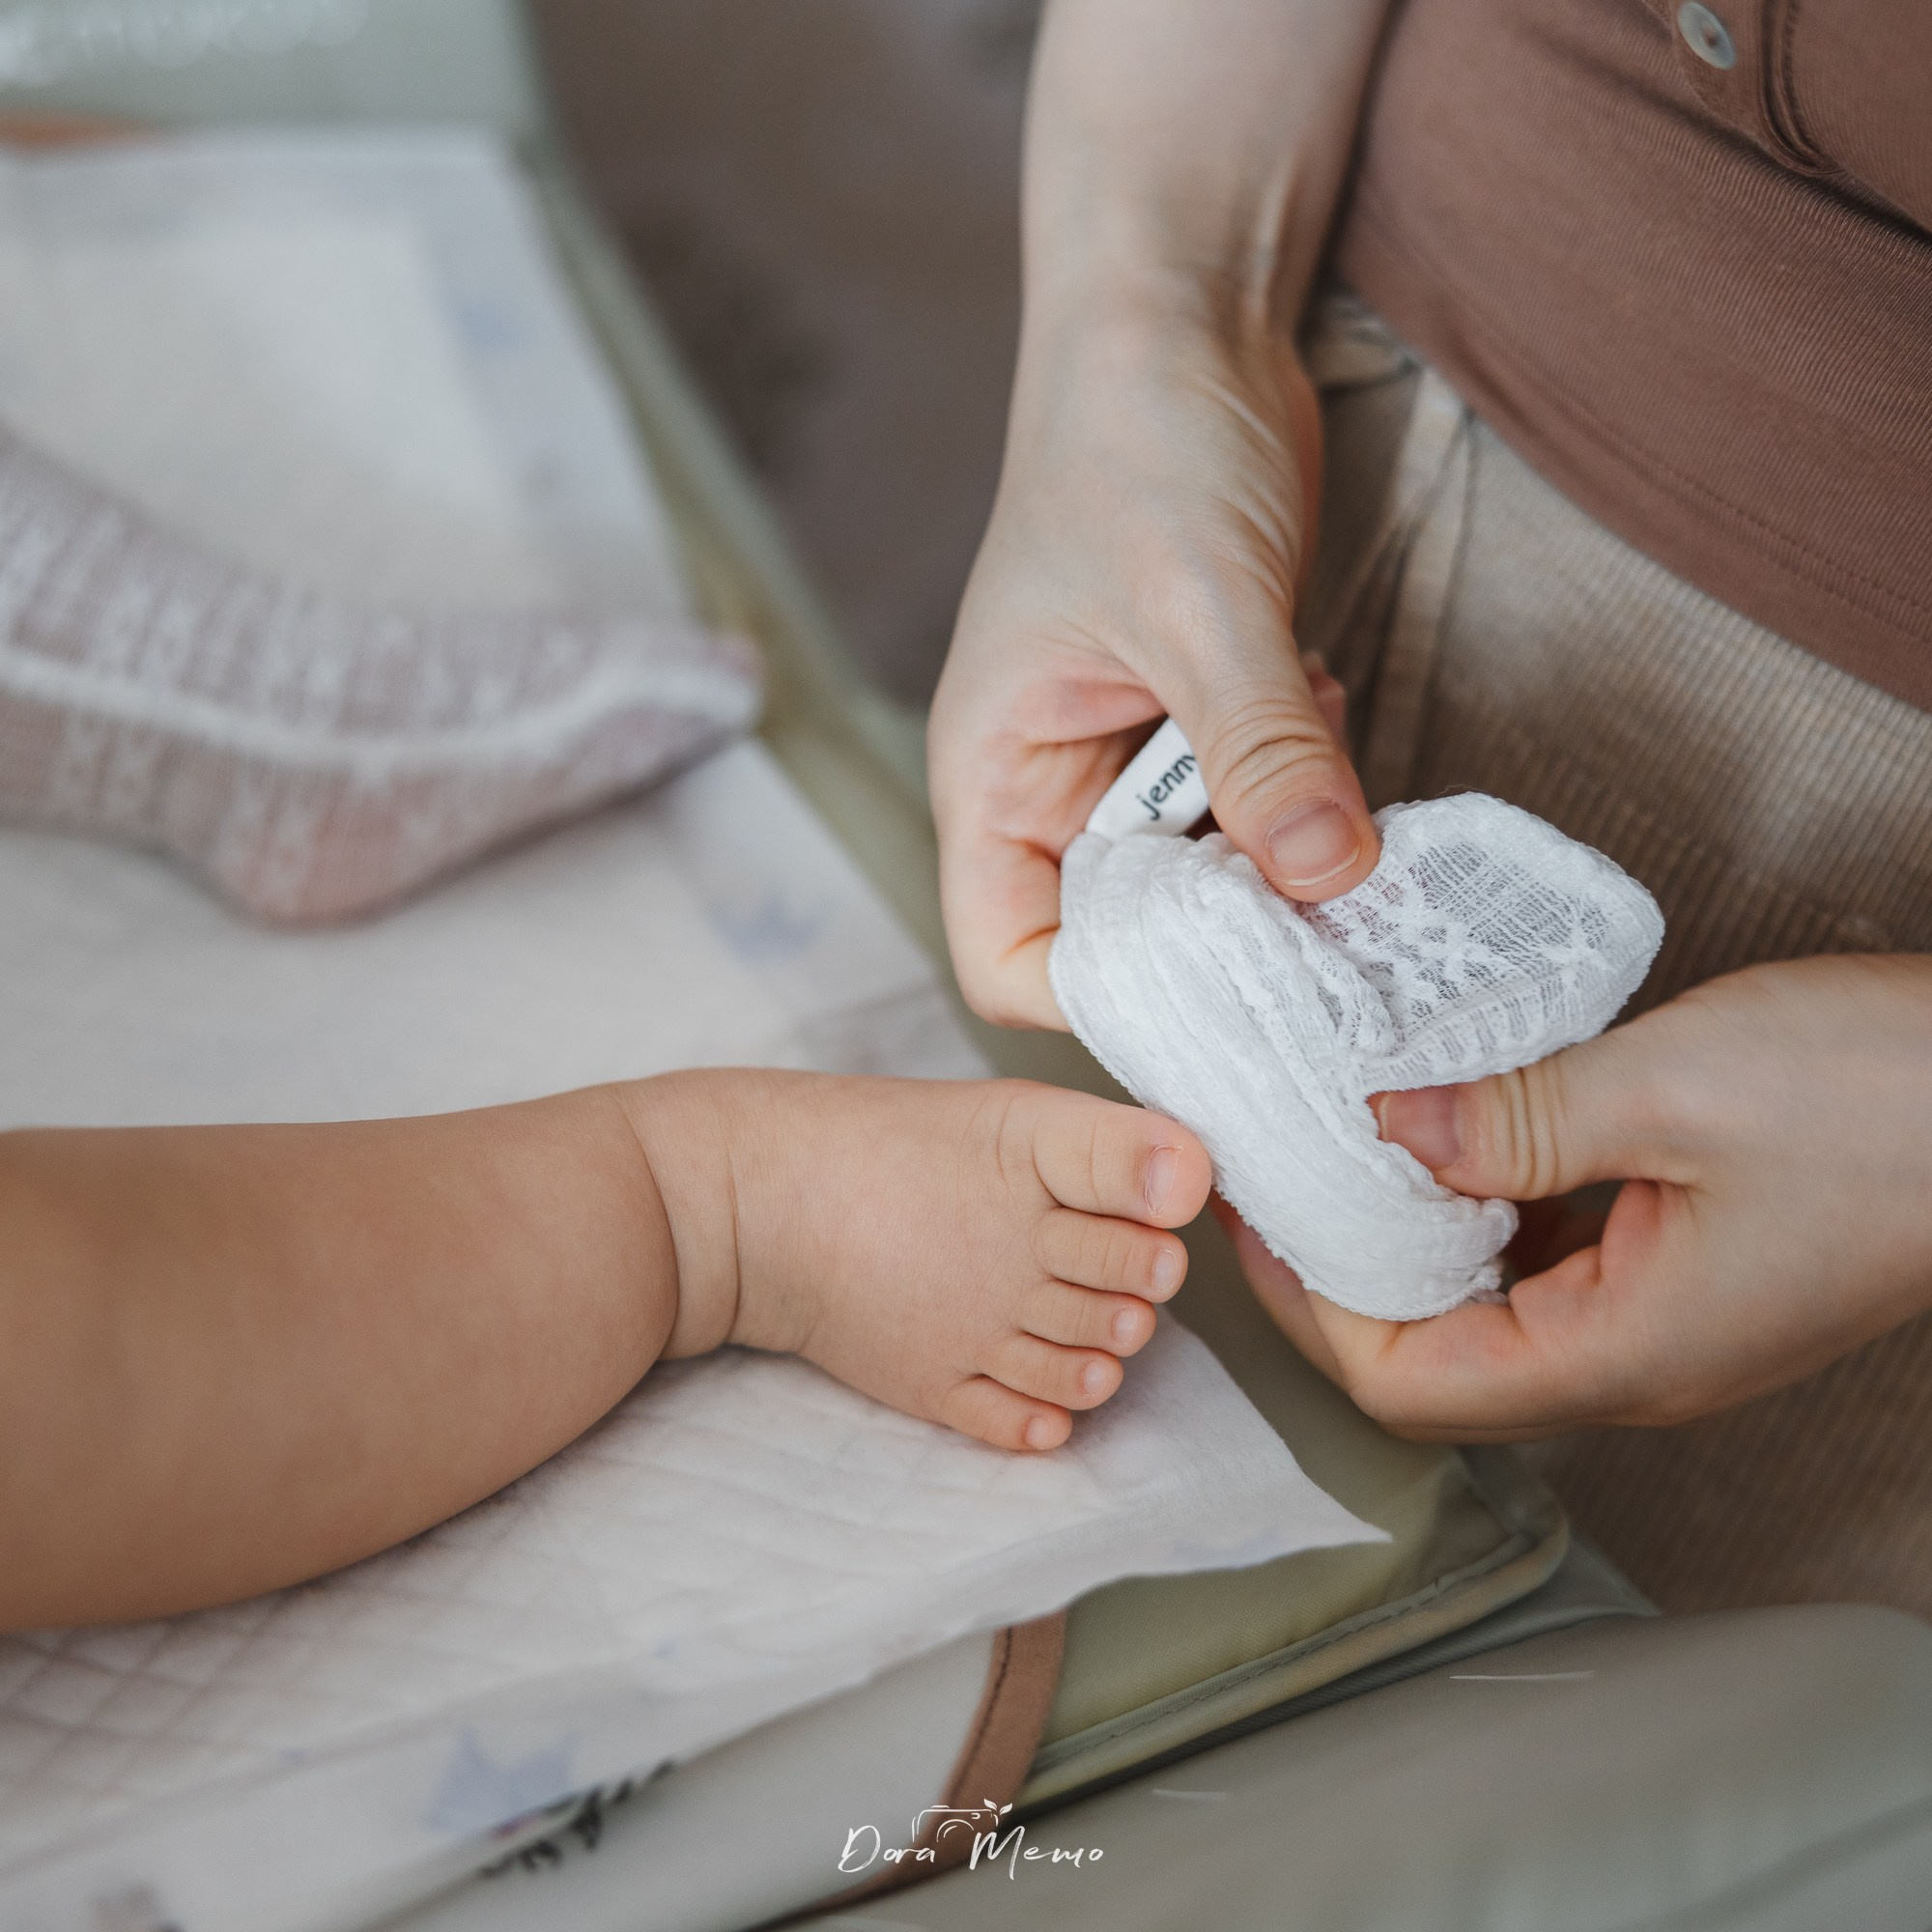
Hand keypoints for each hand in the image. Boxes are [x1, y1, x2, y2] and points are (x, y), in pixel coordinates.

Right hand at [650, 1072, 1211, 1453]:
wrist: (763, 1202)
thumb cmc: (895, 1144)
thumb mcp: (1011, 1116)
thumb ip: (1108, 1146)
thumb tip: (1196, 1176)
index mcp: (1035, 1175)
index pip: (1142, 1226)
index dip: (1160, 1238)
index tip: (1157, 1231)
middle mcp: (1009, 1262)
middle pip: (1118, 1307)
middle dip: (1136, 1302)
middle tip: (1130, 1293)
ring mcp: (970, 1332)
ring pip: (1078, 1376)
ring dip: (1101, 1365)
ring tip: (1097, 1344)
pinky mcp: (931, 1384)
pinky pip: (1011, 1427)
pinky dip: (1044, 1423)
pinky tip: (1050, 1406)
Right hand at [929, 290, 1374, 1028]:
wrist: (1181, 321)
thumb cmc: (1133, 439)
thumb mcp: (1196, 603)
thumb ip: (1259, 749)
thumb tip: (1330, 880)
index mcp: (995, 778)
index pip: (1012, 960)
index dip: (1106, 997)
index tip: (1224, 984)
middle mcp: (1055, 789)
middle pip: (1127, 938)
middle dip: (1225, 929)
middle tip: (1323, 899)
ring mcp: (1132, 761)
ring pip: (1208, 879)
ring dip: (1282, 848)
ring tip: (1322, 758)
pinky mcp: (1204, 727)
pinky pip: (1261, 812)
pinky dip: (1308, 791)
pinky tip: (1324, 701)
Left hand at [1231, 955, 1931, 1439]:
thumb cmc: (1888, 1098)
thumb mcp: (1668, 1086)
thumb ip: (1508, 1120)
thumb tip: (1381, 1130)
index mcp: (1620, 1353)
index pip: (1407, 1383)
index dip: (1308, 1309)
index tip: (1252, 1217)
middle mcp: (1634, 1362)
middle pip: (1435, 1359)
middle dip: (1341, 1274)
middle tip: (1280, 1172)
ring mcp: (1664, 1319)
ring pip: (1489, 1309)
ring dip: (1410, 1236)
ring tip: (1344, 1139)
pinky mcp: (1688, 1267)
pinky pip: (1550, 1260)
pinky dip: (1485, 1207)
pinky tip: (1458, 1130)